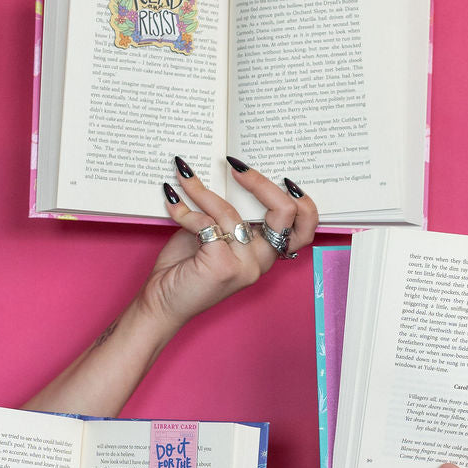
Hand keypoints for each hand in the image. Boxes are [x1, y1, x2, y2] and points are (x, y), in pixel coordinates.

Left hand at [140, 160, 317, 329]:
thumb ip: (230, 211)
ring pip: (233, 213)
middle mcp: (262, 261)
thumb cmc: (189, 265)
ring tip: (185, 177)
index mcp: (266, 252)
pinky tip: (172, 202)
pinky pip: (207, 224)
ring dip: (203, 191)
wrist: (163, 302)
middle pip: (284, 213)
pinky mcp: (222, 266)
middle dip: (261, 183)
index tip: (281, 176)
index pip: (305, 226)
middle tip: (235, 165)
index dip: (301, 199)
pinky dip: (186, 211)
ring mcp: (245, 266)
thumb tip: (227, 170)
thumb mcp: (216, 233)